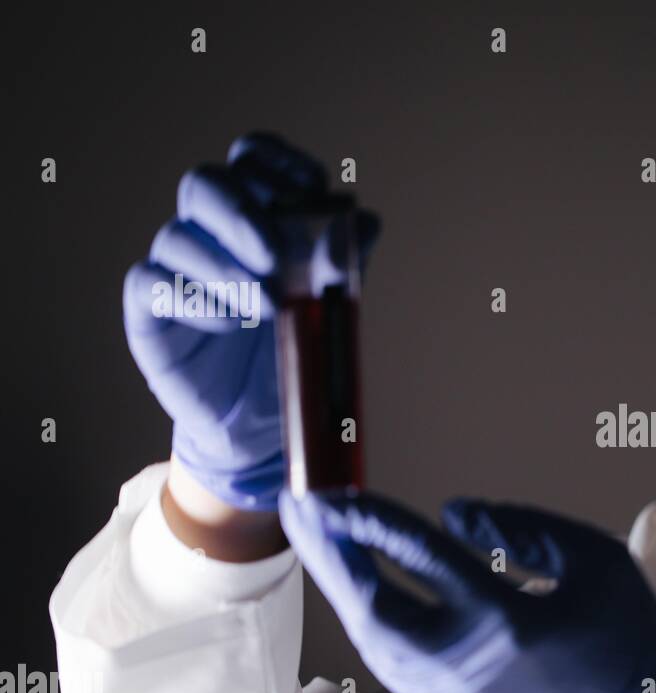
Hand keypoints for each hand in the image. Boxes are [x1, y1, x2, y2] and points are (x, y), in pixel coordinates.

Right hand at [123, 132, 378, 510]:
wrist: (264, 425)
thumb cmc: (294, 352)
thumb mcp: (329, 307)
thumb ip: (342, 265)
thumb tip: (362, 221)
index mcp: (258, 216)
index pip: (252, 159)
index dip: (275, 159)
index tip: (309, 185)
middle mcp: (211, 233)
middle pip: (204, 184)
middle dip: (241, 212)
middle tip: (276, 254)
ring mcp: (176, 268)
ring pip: (177, 236)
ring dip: (226, 268)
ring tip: (267, 307)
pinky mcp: (150, 311)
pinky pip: (152, 284)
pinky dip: (195, 299)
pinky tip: (231, 324)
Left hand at [278, 490, 655, 692]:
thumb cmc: (624, 633)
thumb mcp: (594, 559)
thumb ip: (523, 527)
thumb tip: (453, 514)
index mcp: (508, 621)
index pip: (423, 559)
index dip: (374, 520)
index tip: (336, 493)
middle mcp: (467, 667)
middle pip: (372, 609)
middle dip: (330, 556)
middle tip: (299, 512)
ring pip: (373, 642)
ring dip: (344, 589)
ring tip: (323, 543)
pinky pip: (393, 664)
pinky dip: (372, 622)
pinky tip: (363, 589)